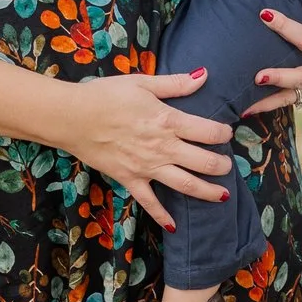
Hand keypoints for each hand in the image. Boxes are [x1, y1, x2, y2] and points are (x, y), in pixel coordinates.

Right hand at [53, 69, 233, 230]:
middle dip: (221, 166)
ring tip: (223, 196)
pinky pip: (149, 202)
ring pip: (185, 184)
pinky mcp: (130, 179)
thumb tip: (204, 75)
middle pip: (203, 162)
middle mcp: (162, 147)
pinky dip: (162, 216)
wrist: (73, 117)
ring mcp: (147, 167)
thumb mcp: (142, 83)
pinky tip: (174, 226)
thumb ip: (175, 83)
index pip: (207, 131)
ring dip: (207, 192)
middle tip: (228, 167)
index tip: (226, 134)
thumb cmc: (106, 95)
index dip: (222, 134)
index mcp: (167, 120)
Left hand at [242, 0, 301, 115]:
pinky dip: (269, 105)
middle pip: (299, 78)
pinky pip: (288, 99)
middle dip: (278, 78)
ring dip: (268, 102)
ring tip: (246, 108)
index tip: (265, 14)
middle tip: (258, 77)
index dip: (285, 27)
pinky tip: (248, 109)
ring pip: (290, 97)